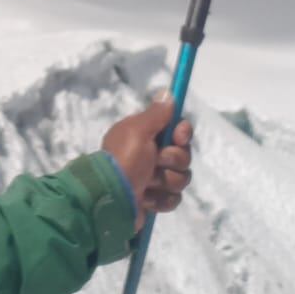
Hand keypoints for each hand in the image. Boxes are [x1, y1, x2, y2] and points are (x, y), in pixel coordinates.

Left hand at [100, 98, 193, 231]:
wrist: (110, 200)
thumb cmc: (124, 161)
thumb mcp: (137, 131)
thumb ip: (156, 113)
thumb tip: (168, 93)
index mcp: (145, 135)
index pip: (178, 129)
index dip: (183, 133)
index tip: (178, 137)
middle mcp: (150, 155)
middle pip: (184, 154)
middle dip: (173, 160)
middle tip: (156, 163)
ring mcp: (154, 178)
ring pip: (181, 178)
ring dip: (165, 181)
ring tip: (147, 184)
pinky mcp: (155, 200)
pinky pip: (174, 198)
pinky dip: (161, 200)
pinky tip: (146, 199)